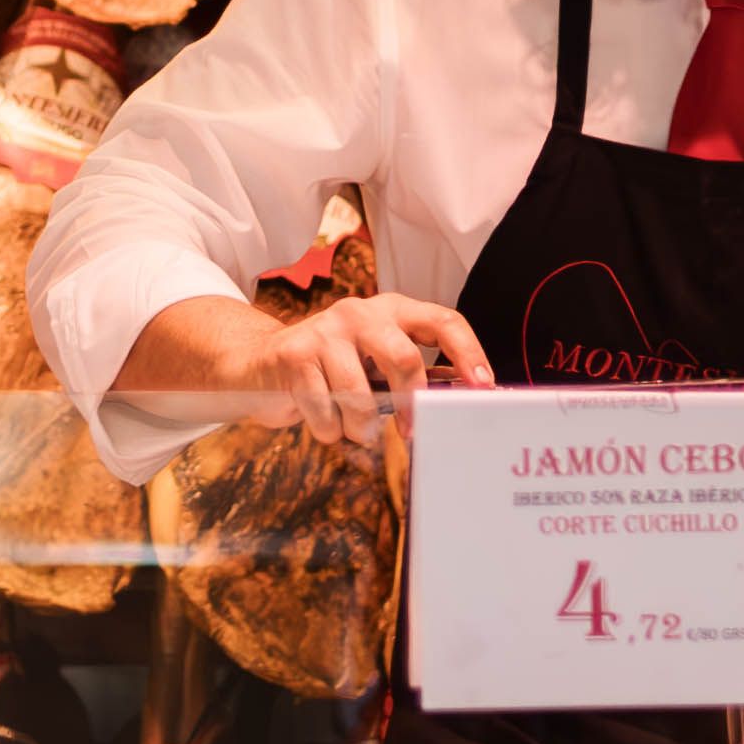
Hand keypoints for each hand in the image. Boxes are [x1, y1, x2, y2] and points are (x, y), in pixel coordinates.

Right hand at [121, 288, 485, 443]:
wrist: (260, 364)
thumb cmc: (331, 370)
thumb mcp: (375, 363)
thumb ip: (413, 375)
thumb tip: (465, 402)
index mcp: (391, 310)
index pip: (443, 321)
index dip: (469, 354)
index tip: (484, 388)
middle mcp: (359, 312)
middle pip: (403, 357)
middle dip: (410, 404)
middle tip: (409, 433)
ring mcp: (324, 330)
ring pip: (360, 395)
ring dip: (360, 428)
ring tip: (352, 429)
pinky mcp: (293, 354)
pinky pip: (325, 411)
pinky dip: (328, 430)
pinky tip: (322, 421)